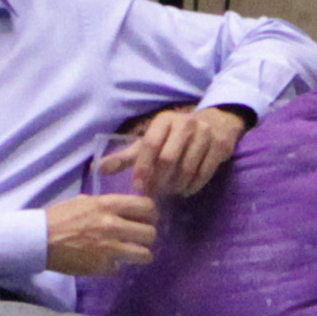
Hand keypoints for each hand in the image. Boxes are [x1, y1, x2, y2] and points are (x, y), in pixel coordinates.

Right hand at [50, 187, 161, 276]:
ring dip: (141, 255)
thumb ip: (105, 204)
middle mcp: (113, 225)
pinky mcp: (102, 266)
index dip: (151, 214)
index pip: (147, 206)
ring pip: (144, 254)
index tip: (147, 219)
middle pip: (150, 233)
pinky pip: (121, 268)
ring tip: (134, 255)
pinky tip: (108, 262)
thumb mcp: (83, 202)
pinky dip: (116, 266)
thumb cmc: (59, 218)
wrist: (39, 239)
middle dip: (147, 236)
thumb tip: (122, 208)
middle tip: (140, 239)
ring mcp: (110, 248)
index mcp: (108, 205)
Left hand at [102, 104, 248, 200]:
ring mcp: (205, 134)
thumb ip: (126, 156)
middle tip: (155, 194)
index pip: (150, 145)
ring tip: (170, 192)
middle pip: (169, 158)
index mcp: (164, 121)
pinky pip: (204, 173)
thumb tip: (98, 169)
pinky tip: (185, 190)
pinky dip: (192, 186)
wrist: (215, 123)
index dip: (143, 168)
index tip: (139, 188)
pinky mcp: (219, 147)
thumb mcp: (151, 141)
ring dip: (176, 186)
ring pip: (187, 168)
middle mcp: (185, 124)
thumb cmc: (175, 136)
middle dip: (160, 180)